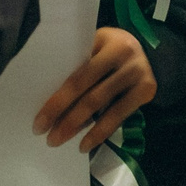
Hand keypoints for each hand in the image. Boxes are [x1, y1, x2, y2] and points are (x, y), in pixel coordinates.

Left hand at [35, 27, 157, 150]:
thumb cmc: (108, 48)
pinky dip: (100, 132)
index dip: (57, 101)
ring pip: (102, 106)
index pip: (77, 76)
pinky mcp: (147, 90)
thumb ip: (76, 64)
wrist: (146, 51)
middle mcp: (125, 55)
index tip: (39, 121)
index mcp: (106, 41)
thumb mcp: (92, 46)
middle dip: (65, 118)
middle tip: (47, 137)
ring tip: (60, 140)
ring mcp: (138, 74)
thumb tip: (46, 98)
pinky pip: (118, 116)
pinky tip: (85, 144)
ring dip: (79, 127)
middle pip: (89, 94)